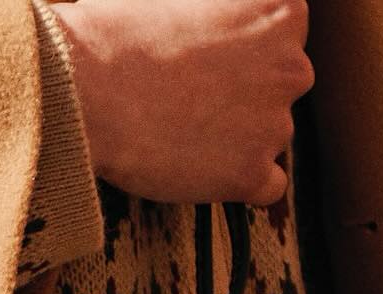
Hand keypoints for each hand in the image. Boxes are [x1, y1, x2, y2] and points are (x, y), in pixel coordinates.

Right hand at [50, 0, 312, 204]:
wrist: (89, 89)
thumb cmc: (121, 30)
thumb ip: (215, 8)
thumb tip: (206, 28)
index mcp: (282, 10)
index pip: (285, 31)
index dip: (245, 46)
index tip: (210, 56)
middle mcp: (292, 67)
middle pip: (283, 85)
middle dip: (248, 92)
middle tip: (193, 96)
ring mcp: (274, 126)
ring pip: (272, 134)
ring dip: (239, 136)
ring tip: (183, 130)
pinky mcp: (251, 175)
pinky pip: (269, 186)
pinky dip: (244, 182)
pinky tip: (208, 169)